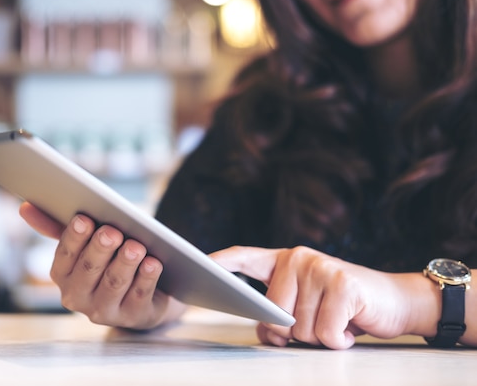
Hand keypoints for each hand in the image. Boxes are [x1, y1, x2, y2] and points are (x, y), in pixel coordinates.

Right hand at [19, 202, 183, 329]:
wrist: (143, 294)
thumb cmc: (108, 260)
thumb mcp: (84, 243)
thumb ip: (57, 226)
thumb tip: (24, 207)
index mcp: (62, 275)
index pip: (64, 255)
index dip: (74, 237)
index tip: (84, 219)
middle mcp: (78, 297)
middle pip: (89, 269)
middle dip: (101, 248)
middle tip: (112, 231)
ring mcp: (105, 310)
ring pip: (114, 283)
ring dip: (125, 262)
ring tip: (136, 245)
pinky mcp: (133, 317)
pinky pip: (139, 296)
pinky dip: (146, 278)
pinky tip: (153, 263)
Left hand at [210, 246, 417, 348]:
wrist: (397, 301)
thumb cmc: (345, 308)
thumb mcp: (307, 310)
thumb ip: (280, 317)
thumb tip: (268, 331)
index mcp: (285, 261)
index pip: (245, 257)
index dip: (221, 262)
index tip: (200, 265)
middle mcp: (299, 258)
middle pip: (273, 314)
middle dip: (295, 332)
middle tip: (320, 323)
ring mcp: (321, 267)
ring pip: (300, 328)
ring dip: (320, 337)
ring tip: (338, 321)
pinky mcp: (343, 283)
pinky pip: (325, 332)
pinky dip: (339, 341)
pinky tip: (350, 329)